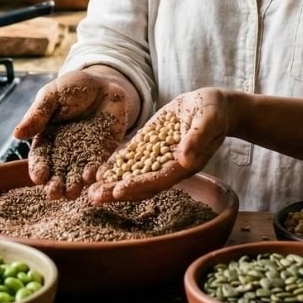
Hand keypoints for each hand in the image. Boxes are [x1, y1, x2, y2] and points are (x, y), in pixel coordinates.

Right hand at [12, 67, 133, 198]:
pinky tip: (93, 178)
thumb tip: (16, 134)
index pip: (40, 157)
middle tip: (54, 193)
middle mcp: (64, 150)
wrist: (104, 82)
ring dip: (74, 184)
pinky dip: (96, 173)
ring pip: (76, 174)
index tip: (38, 178)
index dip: (38, 168)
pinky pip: (98, 165)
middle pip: (57, 171)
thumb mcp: (52, 95)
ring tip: (72, 193)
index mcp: (47, 137)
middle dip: (55, 183)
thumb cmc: (73, 86)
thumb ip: (38, 114)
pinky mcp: (103, 151)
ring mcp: (84, 153)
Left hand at [88, 87, 233, 203]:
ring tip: (88, 190)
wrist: (210, 105)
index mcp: (184, 165)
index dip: (138, 186)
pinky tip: (96, 172)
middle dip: (117, 191)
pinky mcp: (149, 144)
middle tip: (94, 197)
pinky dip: (114, 166)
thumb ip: (197, 138)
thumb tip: (185, 157)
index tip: (118, 192)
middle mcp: (168, 166)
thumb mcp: (208, 120)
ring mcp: (156, 157)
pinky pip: (130, 158)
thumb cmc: (214, 112)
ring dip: (111, 182)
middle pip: (141, 183)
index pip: (158, 180)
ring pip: (131, 174)